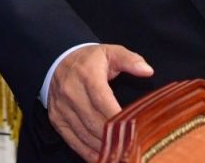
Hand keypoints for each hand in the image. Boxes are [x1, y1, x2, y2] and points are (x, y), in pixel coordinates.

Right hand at [47, 44, 153, 161]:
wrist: (58, 60)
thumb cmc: (90, 59)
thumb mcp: (111, 52)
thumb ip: (131, 60)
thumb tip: (148, 71)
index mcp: (88, 76)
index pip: (102, 101)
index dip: (116, 116)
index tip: (132, 128)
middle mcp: (72, 94)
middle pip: (93, 121)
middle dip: (112, 136)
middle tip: (130, 145)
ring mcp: (62, 109)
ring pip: (83, 133)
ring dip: (101, 146)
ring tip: (119, 154)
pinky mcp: (57, 119)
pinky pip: (72, 139)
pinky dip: (86, 151)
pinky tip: (100, 157)